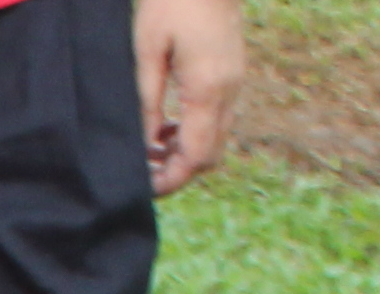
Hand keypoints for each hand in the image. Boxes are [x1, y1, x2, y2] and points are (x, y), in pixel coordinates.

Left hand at [132, 0, 244, 195]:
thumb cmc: (172, 2)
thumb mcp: (147, 52)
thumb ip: (147, 101)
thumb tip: (144, 143)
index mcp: (208, 89)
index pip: (197, 156)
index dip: (172, 179)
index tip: (145, 187)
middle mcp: (229, 91)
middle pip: (210, 155)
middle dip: (178, 171)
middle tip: (144, 170)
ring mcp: (235, 82)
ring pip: (216, 138)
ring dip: (185, 152)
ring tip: (150, 148)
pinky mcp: (232, 74)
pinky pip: (218, 119)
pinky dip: (194, 132)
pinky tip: (167, 126)